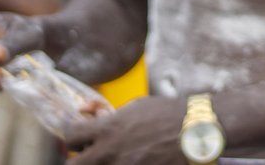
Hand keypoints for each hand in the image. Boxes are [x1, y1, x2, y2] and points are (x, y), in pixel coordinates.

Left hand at [66, 95, 183, 164]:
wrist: (194, 131)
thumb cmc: (167, 114)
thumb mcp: (135, 106)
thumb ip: (109, 113)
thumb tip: (87, 111)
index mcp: (108, 129)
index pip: (70, 136)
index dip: (73, 136)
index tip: (81, 136)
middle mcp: (109, 151)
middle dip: (78, 159)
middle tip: (90, 155)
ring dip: (100, 164)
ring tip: (114, 157)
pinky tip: (132, 161)